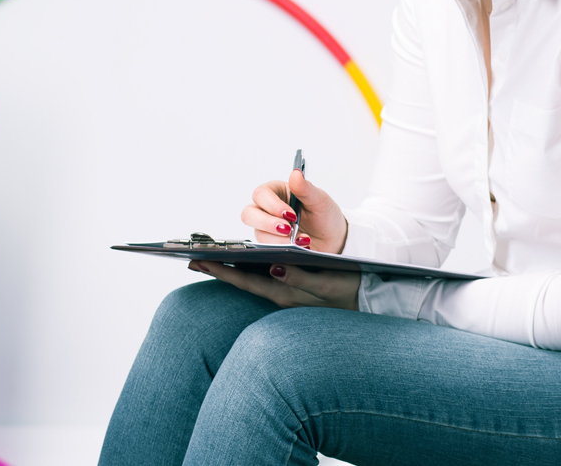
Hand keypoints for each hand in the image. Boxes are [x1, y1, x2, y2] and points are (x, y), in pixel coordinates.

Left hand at [192, 261, 358, 310]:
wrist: (368, 301)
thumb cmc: (349, 291)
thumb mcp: (327, 284)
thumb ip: (301, 278)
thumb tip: (274, 268)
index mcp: (285, 294)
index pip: (246, 281)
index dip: (222, 270)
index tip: (198, 260)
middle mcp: (281, 296)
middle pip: (243, 282)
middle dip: (219, 270)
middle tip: (192, 259)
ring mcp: (285, 295)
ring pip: (252, 281)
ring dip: (231, 270)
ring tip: (211, 259)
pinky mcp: (292, 291)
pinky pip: (263, 280)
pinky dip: (249, 271)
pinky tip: (241, 263)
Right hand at [243, 169, 347, 251]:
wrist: (333, 238)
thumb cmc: (324, 215)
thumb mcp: (319, 200)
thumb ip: (306, 188)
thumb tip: (295, 173)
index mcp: (277, 192)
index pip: (261, 194)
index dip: (272, 205)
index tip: (291, 215)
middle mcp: (267, 209)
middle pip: (249, 214)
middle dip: (268, 224)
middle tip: (289, 230)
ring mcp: (267, 228)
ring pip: (258, 234)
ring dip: (279, 240)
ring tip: (301, 241)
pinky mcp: (271, 244)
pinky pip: (267, 248)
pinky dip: (283, 249)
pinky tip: (300, 247)